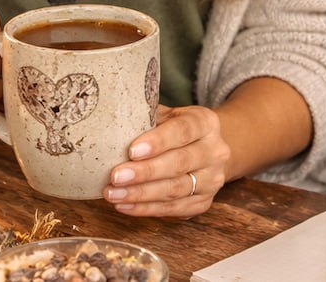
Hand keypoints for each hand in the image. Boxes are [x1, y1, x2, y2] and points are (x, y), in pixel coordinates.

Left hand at [103, 104, 230, 216]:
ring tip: (113, 194)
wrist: (208, 148)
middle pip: (178, 163)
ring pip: (175, 190)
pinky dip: (147, 209)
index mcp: (205, 123)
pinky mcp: (203, 203)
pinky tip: (125, 205)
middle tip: (115, 176)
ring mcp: (212, 180)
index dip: (158, 141)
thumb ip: (148, 118)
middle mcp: (214, 151)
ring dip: (141, 194)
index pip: (182, 131)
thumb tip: (111, 124)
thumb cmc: (178, 128)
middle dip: (144, 172)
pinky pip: (173, 209)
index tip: (132, 151)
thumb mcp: (169, 115)